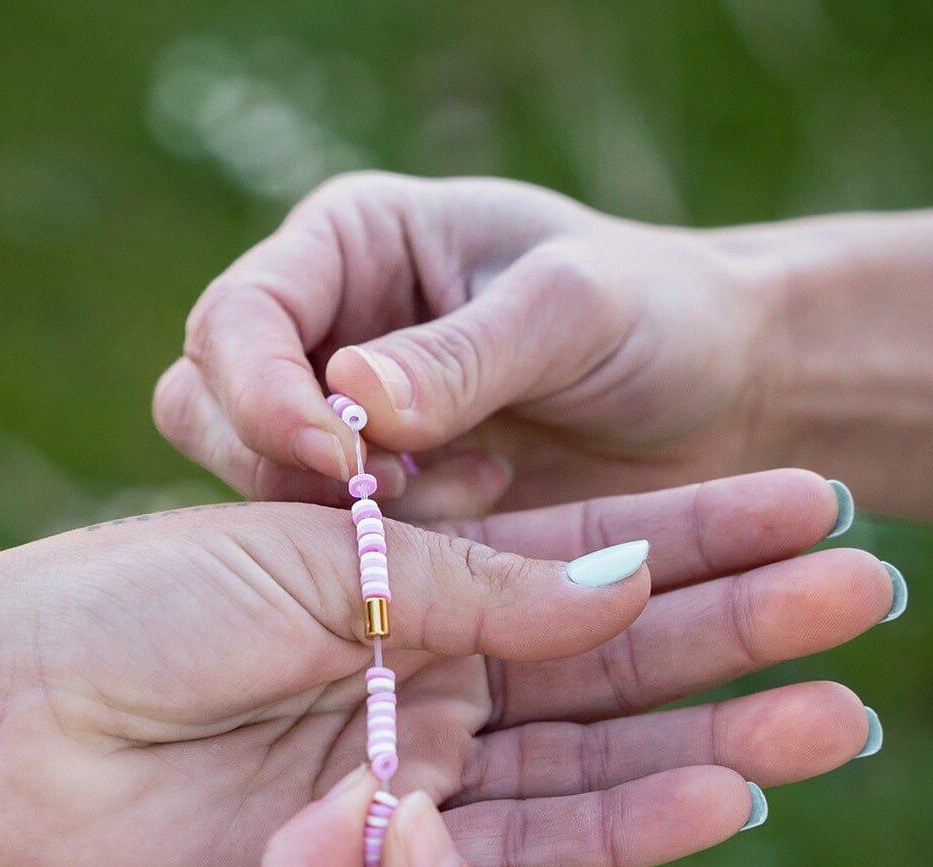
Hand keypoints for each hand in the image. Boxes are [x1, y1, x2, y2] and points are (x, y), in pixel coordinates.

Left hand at [0, 469, 893, 866]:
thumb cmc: (126, 610)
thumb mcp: (316, 561)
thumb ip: (472, 587)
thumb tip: (630, 570)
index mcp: (392, 570)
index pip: (575, 547)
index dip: (697, 528)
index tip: (815, 505)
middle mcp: (409, 670)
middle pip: (598, 656)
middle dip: (732, 630)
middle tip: (867, 605)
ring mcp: (402, 770)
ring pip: (579, 754)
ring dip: (704, 736)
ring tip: (835, 715)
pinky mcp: (380, 862)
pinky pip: (516, 848)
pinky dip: (617, 828)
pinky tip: (724, 800)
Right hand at [154, 173, 782, 515]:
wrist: (722, 390)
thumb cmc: (658, 311)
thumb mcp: (570, 310)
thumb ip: (464, 354)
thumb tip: (349, 398)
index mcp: (348, 247)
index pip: (236, 318)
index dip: (258, 392)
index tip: (335, 456)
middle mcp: (324, 334)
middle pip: (211, 409)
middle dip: (285, 466)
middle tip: (391, 490)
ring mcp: (342, 428)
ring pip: (259, 490)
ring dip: (343, 518)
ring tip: (475, 491)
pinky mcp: (377, 507)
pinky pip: (329, 545)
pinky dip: (388, 553)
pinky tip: (484, 519)